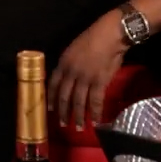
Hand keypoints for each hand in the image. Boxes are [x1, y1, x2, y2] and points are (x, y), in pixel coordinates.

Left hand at [49, 12, 125, 129]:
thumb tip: (70, 77)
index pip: (53, 83)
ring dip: (78, 116)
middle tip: (62, 124)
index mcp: (64, 61)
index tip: (50, 109)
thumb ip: (70, 63)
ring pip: (78, 101)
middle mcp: (71, 71)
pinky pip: (95, 101)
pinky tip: (95, 121)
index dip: (51, 97)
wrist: (110, 34)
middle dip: (63, 111)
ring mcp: (85, 77)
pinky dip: (95, 112)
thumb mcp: (74, 48)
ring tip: (78, 127)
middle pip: (64, 95)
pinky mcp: (99, 81)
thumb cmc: (94, 38)